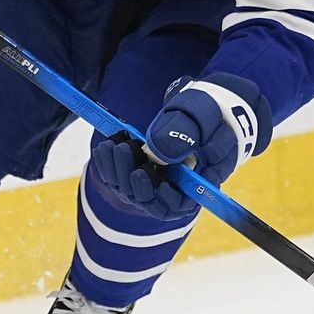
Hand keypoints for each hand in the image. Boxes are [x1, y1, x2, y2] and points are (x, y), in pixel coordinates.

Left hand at [90, 74, 272, 220]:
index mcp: (197, 183)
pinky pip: (118, 177)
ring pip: (130, 190)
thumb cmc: (208, 115)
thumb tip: (158, 151)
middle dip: (134, 180)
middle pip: (150, 200)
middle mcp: (173, 189)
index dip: (166, 199)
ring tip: (114, 144)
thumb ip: (184, 134)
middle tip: (125, 150)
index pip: (180, 205)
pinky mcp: (136, 171)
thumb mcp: (202, 119)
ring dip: (117, 170)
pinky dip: (108, 164)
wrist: (200, 108)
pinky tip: (105, 145)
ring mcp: (153, 181)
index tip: (157, 181)